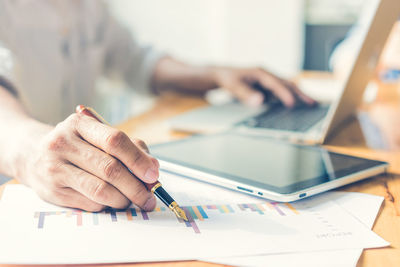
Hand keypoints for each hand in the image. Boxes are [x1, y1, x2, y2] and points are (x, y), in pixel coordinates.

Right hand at [19, 114, 158, 211]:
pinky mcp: (52, 191)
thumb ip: (129, 147)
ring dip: (123, 200)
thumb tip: (153, 167)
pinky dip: (107, 205)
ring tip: (132, 200)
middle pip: (110, 169)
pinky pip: (90, 203)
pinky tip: (111, 201)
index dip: (138, 159)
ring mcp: (55, 168)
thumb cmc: (75, 145)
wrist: (31, 154)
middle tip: (149, 197)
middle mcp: (64, 144)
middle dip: (136, 187)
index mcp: (80, 124)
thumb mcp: (97, 135)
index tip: (153, 174)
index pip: (115, 140)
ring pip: (101, 190)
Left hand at [212, 67, 314, 106]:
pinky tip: (296, 105)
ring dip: (298, 95)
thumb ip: (246, 94)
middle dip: (300, 93)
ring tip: (311, 104)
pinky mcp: (267, 86)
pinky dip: (289, 97)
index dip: (285, 94)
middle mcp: (267, 75)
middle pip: (287, 83)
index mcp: (260, 72)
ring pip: (286, 87)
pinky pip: (280, 92)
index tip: (292, 103)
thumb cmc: (228, 79)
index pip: (276, 84)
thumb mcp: (233, 87)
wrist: (222, 74)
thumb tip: (259, 101)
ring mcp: (268, 80)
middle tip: (313, 103)